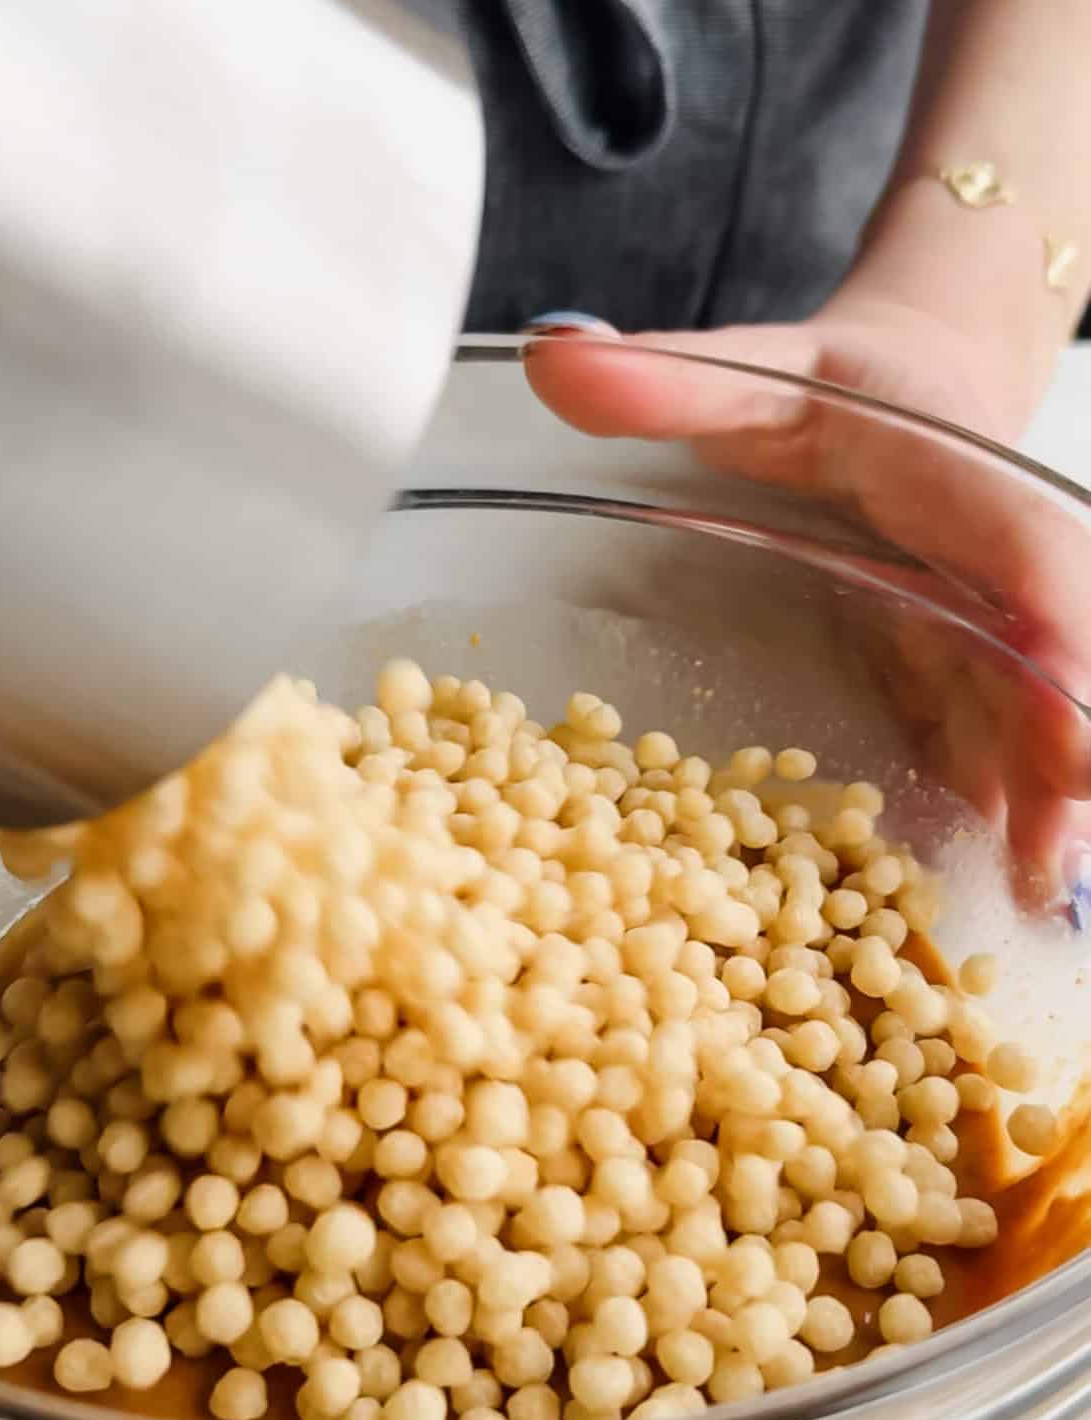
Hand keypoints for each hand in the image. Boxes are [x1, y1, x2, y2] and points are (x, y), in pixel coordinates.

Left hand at [524, 298, 1090, 909]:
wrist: (904, 390)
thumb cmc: (837, 387)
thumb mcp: (759, 374)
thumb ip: (668, 378)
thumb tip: (553, 356)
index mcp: (959, 482)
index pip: (1022, 550)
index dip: (1054, 624)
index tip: (1065, 694)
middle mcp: (987, 565)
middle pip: (1046, 653)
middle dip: (1058, 738)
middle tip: (1063, 834)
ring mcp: (981, 628)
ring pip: (1026, 712)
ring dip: (1040, 799)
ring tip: (1043, 891)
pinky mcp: (956, 672)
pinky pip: (987, 738)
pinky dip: (1003, 804)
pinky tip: (1011, 878)